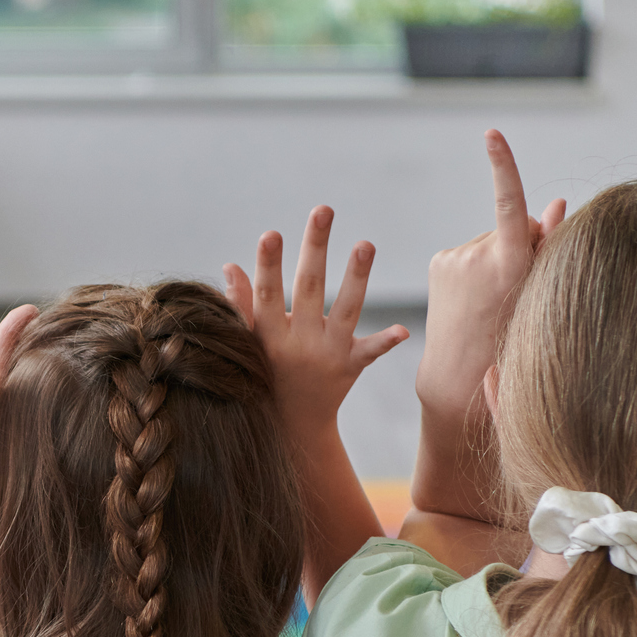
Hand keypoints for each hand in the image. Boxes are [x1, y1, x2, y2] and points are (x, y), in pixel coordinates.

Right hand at [222, 207, 409, 432]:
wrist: (291, 426)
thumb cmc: (264, 374)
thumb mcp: (247, 343)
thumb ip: (241, 306)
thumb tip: (231, 265)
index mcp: (268, 334)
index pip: (268, 292)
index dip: (268, 265)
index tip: (272, 233)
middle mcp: (298, 342)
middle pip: (309, 288)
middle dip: (316, 247)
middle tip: (324, 210)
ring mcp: (326, 354)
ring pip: (344, 310)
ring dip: (356, 276)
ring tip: (365, 243)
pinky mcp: (350, 366)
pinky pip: (370, 352)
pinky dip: (385, 342)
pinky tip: (404, 330)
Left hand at [419, 130, 566, 421]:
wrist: (456, 376)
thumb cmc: (507, 341)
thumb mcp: (535, 294)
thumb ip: (547, 246)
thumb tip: (556, 202)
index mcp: (507, 265)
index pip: (509, 204)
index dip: (503, 167)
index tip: (492, 135)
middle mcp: (477, 255)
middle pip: (514, 229)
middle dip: (521, 247)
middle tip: (514, 290)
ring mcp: (454, 256)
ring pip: (491, 241)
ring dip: (496, 259)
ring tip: (490, 300)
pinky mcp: (439, 259)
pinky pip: (470, 251)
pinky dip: (477, 265)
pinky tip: (473, 295)